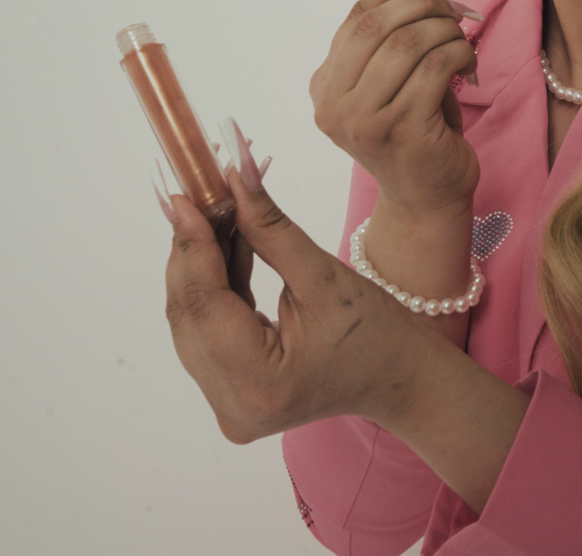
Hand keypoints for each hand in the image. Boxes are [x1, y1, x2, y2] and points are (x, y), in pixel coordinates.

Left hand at [161, 142, 435, 443]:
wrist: (399, 381)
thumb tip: (233, 174)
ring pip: (192, 321)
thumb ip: (268, 226)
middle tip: (200, 195)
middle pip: (189, 315)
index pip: (203, 304)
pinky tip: (227, 246)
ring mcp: (227, 406)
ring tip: (217, 214)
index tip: (183, 196)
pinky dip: (214, 288)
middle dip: (193, 250)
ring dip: (201, 266)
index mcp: (259, 384)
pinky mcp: (229, 395)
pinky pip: (206, 332)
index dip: (191, 244)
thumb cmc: (377, 334)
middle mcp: (231, 405)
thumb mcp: (322, 274)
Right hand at [307, 0, 481, 219]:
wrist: (426, 199)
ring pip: (409, 43)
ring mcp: (362, 119)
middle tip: (454, 5)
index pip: (356, 16)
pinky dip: (459, 55)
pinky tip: (468, 64)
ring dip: (445, 31)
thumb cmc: (417, 134)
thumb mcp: (401, 78)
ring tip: (461, 40)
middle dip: (424, 3)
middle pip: (378, 25)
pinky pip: (435, 68)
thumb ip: (405, 32)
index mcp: (325, 85)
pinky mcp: (400, 130)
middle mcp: (332, 102)